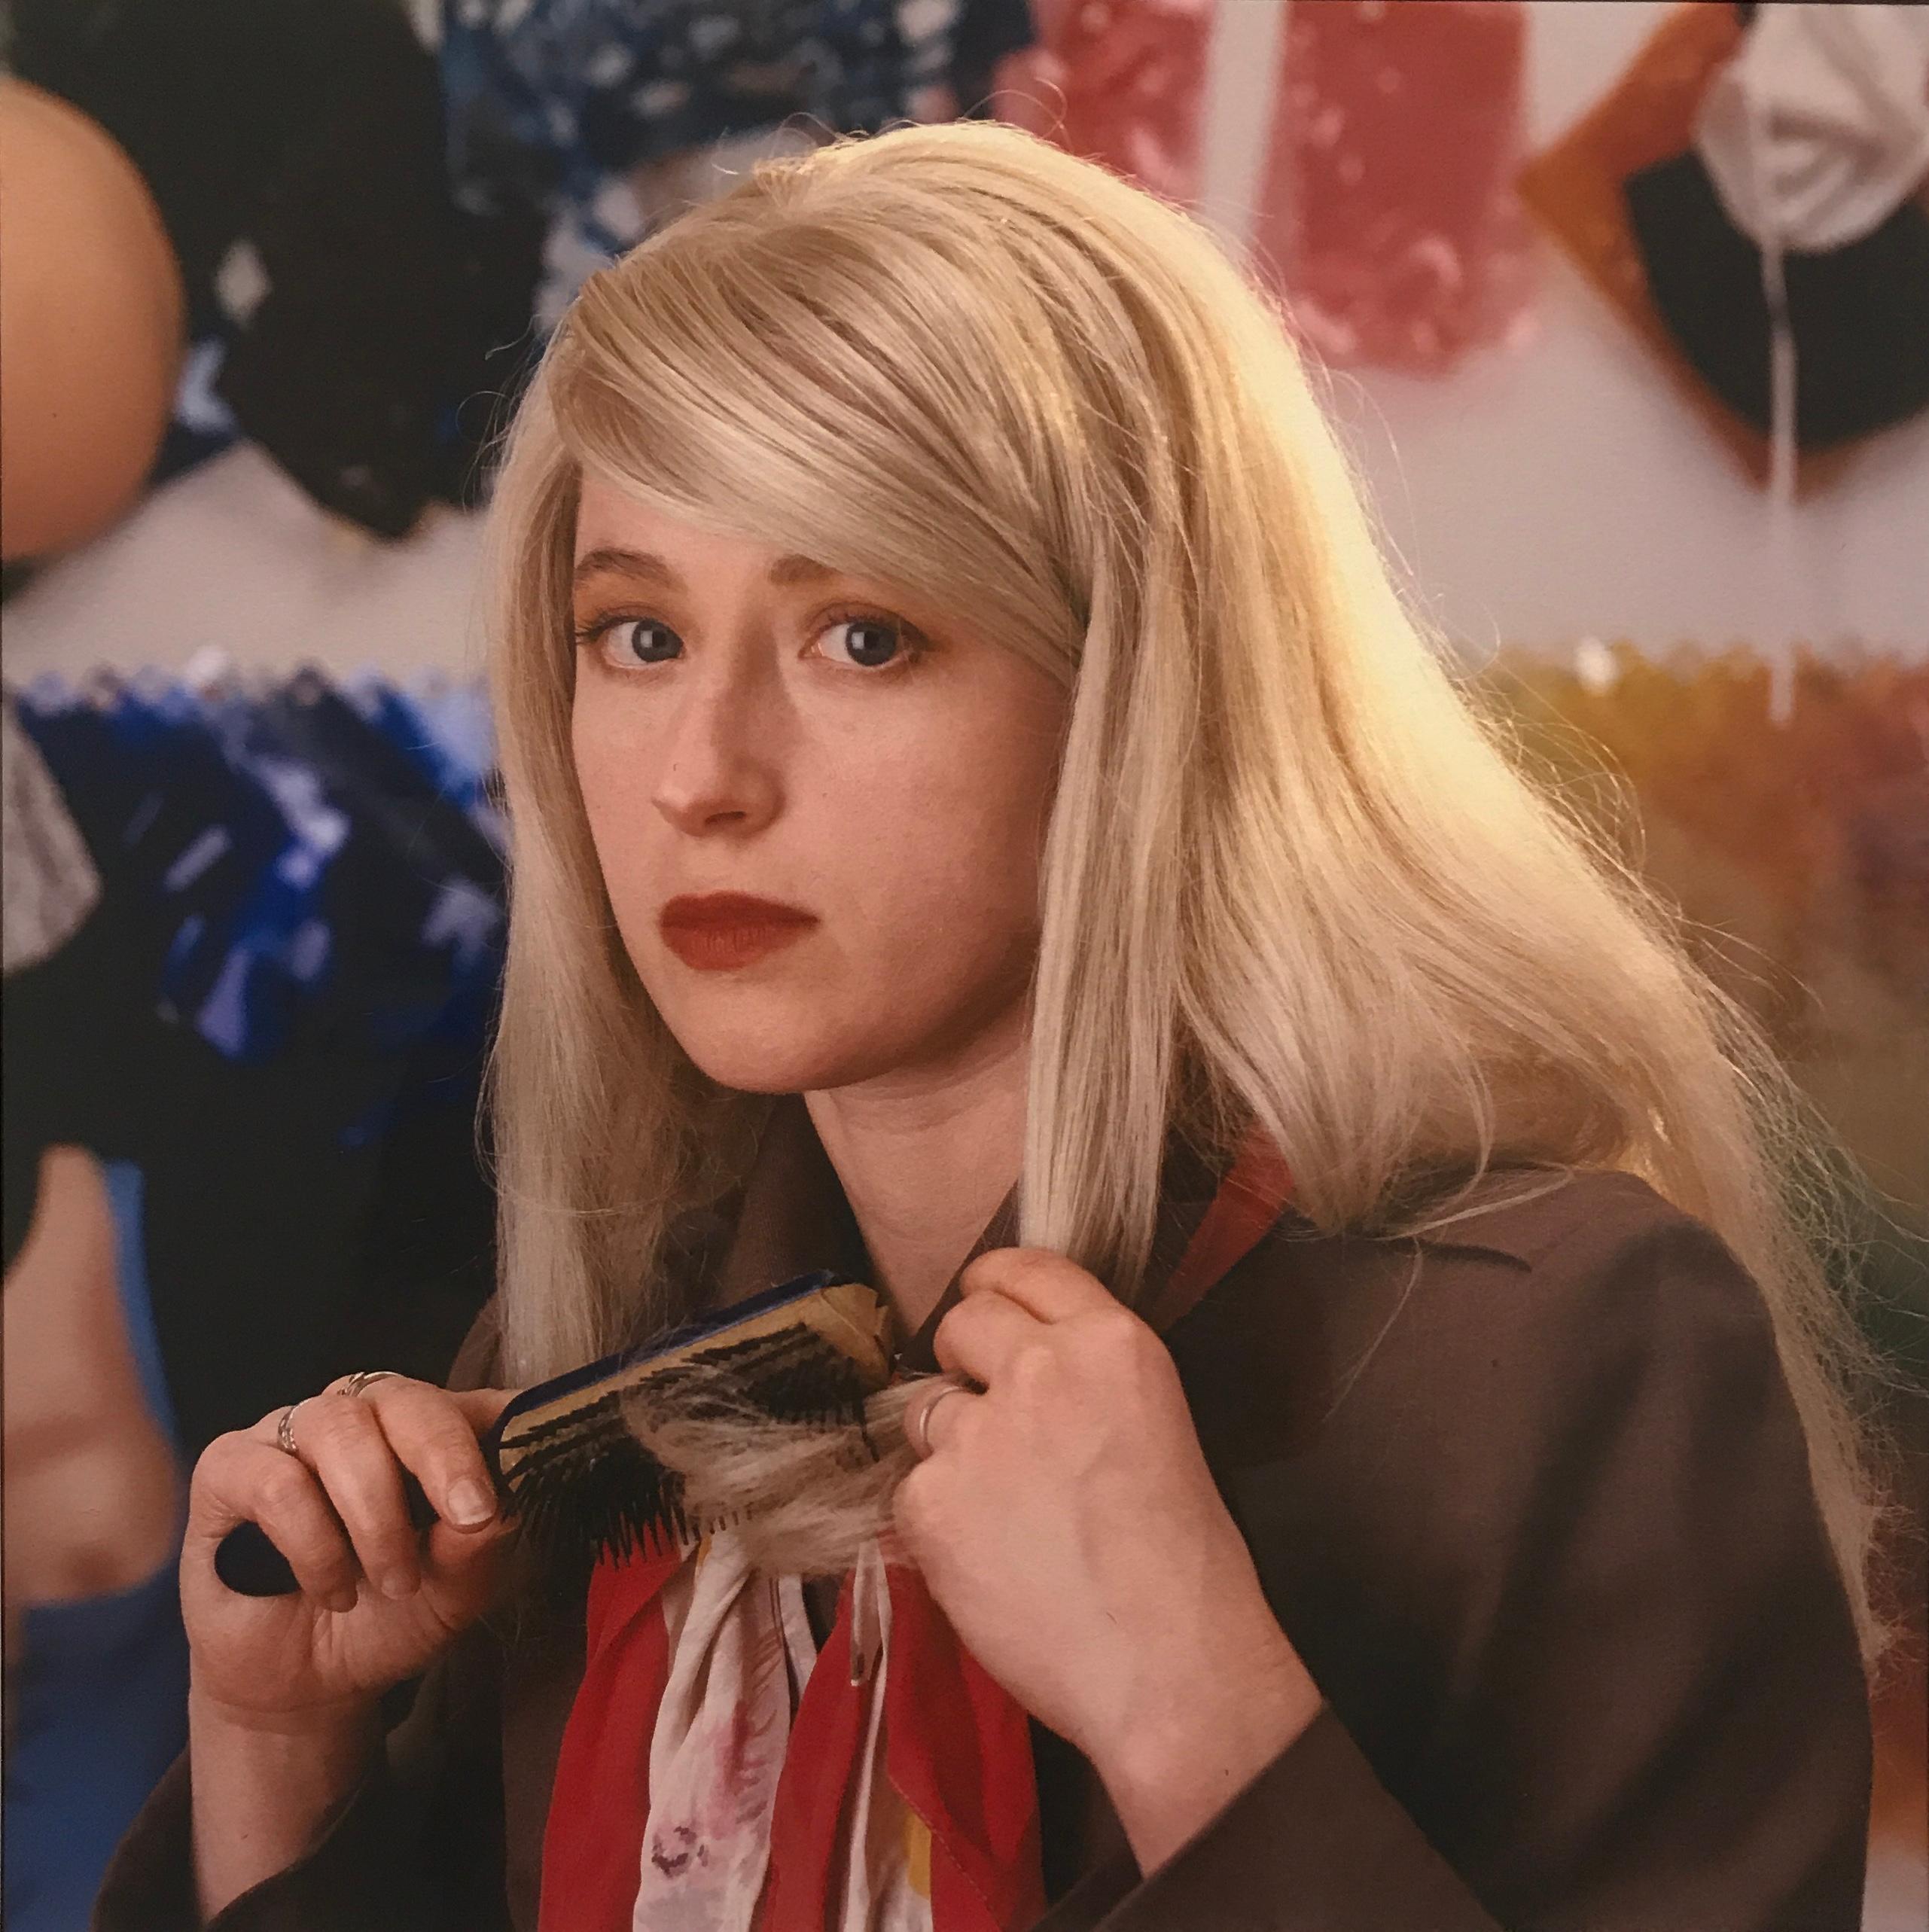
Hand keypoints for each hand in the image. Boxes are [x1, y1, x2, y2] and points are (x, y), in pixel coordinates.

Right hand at [181, 1376, 517, 1731]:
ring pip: (338, 1429)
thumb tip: (500, 1510)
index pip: (470, 1401)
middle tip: (469, 1517)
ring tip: (395, 1582)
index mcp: (426, 1431)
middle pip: (404, 1398)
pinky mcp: (229, 1468)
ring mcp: (291, 1434)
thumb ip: (476, 1550)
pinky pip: (275, 1479)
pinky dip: (313, 1541)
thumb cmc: (389, 1620)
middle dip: (443, 1455)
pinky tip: (332, 1589)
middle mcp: (361, 1417)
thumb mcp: (451, 1595)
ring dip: (375, 1514)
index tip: (527, 1467)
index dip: (502, 1425)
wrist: (304, 1687)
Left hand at [895, 1250, 1322, 1869]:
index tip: (985, 1301)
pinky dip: (939, 1522)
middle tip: (989, 1414)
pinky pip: (913, 1491)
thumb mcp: (1158, 1424)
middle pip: (964, 1322)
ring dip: (952, 1446)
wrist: (1169, 1666)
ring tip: (1004, 1513)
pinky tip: (989, 1563)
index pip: (1026, 1267)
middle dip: (966, 1358)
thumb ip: (1089, 1379)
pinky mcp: (932, 1503)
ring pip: (929, 1409)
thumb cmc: (1186, 1564)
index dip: (995, 1286)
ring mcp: (979, 1434)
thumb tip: (1024, 1367)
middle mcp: (1040, 1370)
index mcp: (1111, 1343)